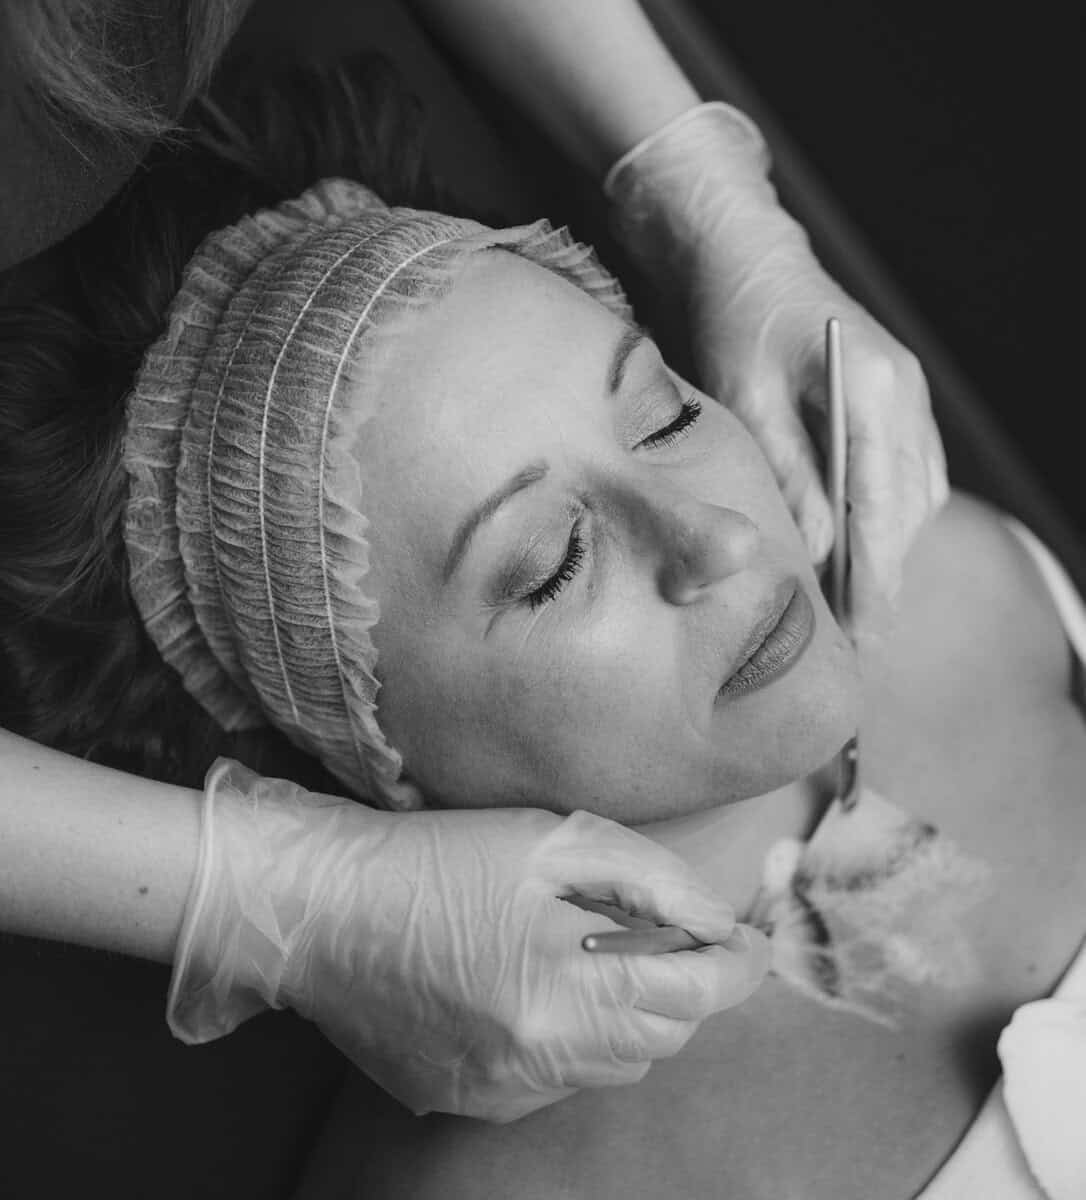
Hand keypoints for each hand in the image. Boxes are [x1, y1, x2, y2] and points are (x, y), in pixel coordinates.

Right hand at [167, 759, 768, 1122]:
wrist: (319, 908)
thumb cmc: (434, 856)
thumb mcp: (550, 839)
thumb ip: (648, 878)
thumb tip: (718, 917)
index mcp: (562, 992)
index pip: (694, 996)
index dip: (737, 964)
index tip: (753, 937)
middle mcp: (537, 1063)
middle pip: (661, 1040)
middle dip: (682, 987)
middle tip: (665, 932)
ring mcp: (498, 1094)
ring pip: (611, 1067)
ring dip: (626, 1015)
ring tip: (591, 953)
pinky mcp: (464, 1102)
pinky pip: (554, 1081)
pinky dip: (571, 1039)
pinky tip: (533, 987)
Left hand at [607, 104, 948, 638]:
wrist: (744, 255)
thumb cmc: (735, 319)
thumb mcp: (744, 400)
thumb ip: (784, 476)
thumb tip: (812, 551)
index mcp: (877, 389)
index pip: (883, 509)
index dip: (873, 582)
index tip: (863, 638)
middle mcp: (909, 397)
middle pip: (907, 514)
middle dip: (882, 581)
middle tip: (852, 643)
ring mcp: (911, 400)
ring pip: (912, 503)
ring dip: (884, 556)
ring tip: (851, 612)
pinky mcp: (898, 406)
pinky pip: (906, 482)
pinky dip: (883, 524)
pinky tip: (853, 553)